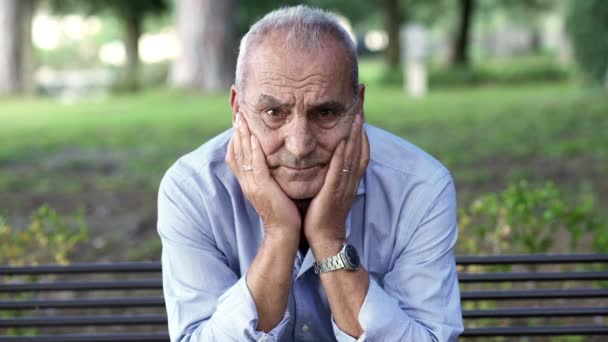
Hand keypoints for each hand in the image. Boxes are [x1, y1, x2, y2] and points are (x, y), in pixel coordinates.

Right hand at [225, 112, 300, 241]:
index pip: (235, 155)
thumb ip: (268, 175)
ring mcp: (252, 185)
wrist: (284, 232)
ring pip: (243, 155)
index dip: (236, 138)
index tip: (239, 121)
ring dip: (242, 135)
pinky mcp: (262, 188)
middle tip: (237, 113)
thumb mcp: (272, 189)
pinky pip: (255, 165)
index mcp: (248, 182)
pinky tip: (255, 137)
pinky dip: (254, 150)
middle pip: (236, 151)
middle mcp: (246, 182)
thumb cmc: (283, 211)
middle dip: (237, 131)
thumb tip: (271, 161)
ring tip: (242, 118)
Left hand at [304, 114, 368, 256]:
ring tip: (357, 110)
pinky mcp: (335, 191)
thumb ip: (330, 169)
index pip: (359, 144)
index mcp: (350, 174)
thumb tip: (326, 151)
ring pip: (354, 153)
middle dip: (361, 118)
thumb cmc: (322, 212)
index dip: (360, 123)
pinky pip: (341, 169)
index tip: (358, 103)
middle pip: (361, 142)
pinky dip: (344, 154)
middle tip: (361, 95)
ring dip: (356, 131)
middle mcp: (351, 176)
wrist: (324, 237)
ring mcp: (345, 184)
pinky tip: (343, 139)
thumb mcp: (329, 185)